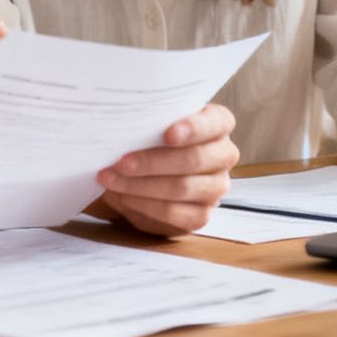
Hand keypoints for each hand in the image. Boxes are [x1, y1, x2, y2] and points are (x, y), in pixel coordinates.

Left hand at [94, 103, 237, 235]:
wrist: (148, 172)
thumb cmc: (152, 137)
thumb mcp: (154, 123)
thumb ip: (150, 121)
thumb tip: (122, 126)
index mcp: (218, 124)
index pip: (215, 123)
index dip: (194, 128)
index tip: (168, 134)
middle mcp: (224, 155)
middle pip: (195, 159)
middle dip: (153, 162)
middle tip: (121, 162)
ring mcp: (216, 187)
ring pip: (182, 188)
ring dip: (141, 185)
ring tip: (111, 179)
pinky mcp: (202, 214)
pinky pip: (174, 213)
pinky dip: (144, 205)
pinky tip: (124, 197)